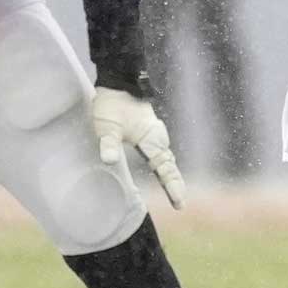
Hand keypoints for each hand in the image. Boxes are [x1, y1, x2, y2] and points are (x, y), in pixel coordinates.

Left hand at [92, 88, 185, 208]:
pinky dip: (164, 165)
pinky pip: (160, 152)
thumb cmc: (113, 106)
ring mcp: (154, 135)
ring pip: (166, 159)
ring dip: (170, 175)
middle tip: (180, 205)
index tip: (179, 205)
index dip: (172, 188)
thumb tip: (108, 161)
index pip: (165, 169)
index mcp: (152, 140)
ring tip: (175, 192)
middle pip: (169, 166)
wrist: (117, 83)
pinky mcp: (148, 131)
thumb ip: (108, 144)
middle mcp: (157, 139)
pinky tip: (161, 169)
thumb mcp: (107, 127)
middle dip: (175, 185)